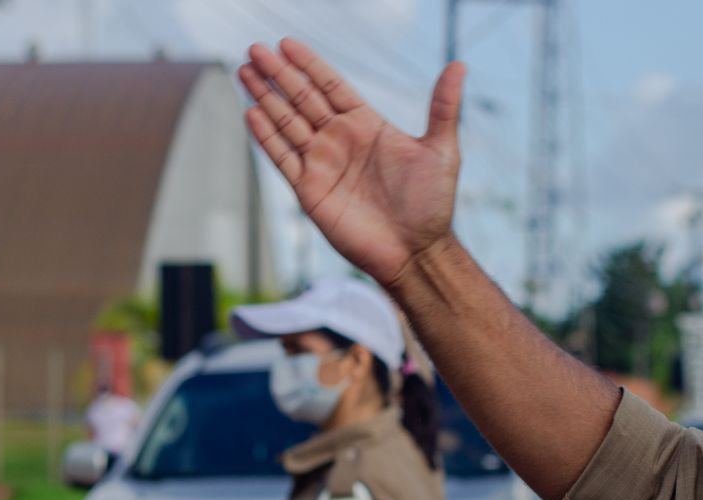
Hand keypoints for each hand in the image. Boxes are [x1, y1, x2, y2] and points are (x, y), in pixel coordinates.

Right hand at [240, 39, 465, 285]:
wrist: (415, 252)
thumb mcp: (442, 150)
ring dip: (265, 99)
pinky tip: (251, 113)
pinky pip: (283, 158)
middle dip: (278, 75)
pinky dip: (266, 137)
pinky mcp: (310, 191)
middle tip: (255, 50)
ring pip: (286, 123)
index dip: (308, 64)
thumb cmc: (432, 204)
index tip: (286, 44)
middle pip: (301, 99)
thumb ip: (443, 107)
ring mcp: (322, 165)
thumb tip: (459, 64)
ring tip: (244, 72)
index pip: (330, 85)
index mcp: (367, 125)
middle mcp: (340, 141)